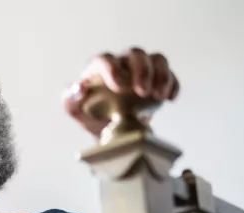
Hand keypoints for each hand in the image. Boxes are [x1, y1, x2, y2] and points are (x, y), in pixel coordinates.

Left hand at [63, 47, 179, 137]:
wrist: (108, 128)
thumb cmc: (89, 114)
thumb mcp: (74, 110)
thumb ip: (70, 99)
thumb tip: (79, 88)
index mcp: (98, 68)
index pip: (105, 59)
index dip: (113, 69)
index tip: (120, 87)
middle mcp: (121, 63)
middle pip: (135, 54)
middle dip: (142, 70)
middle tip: (143, 92)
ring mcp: (141, 69)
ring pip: (156, 59)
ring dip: (161, 75)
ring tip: (159, 96)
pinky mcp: (157, 79)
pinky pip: (170, 74)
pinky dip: (173, 84)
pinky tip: (169, 98)